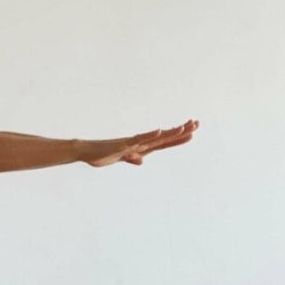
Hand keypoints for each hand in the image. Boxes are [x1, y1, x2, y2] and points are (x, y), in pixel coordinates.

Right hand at [83, 119, 199, 166]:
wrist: (86, 152)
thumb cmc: (102, 154)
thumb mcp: (120, 159)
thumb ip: (131, 158)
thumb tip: (141, 161)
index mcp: (141, 147)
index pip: (164, 142)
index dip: (178, 138)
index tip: (193, 131)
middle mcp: (140, 143)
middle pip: (165, 137)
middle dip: (182, 131)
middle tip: (198, 123)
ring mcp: (132, 143)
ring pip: (155, 137)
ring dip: (170, 132)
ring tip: (185, 127)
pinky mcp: (123, 145)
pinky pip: (139, 139)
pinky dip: (149, 135)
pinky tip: (159, 131)